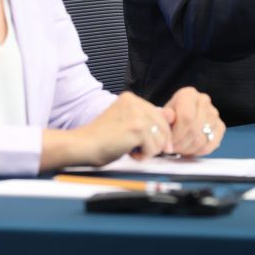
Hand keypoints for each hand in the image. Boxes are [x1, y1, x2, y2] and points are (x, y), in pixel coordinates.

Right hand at [42, 92, 172, 169]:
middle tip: (142, 151)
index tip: (155, 144)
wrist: (83, 146)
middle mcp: (134, 102)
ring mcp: (136, 114)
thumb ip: (146, 120)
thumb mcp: (125, 122)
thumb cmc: (101, 138)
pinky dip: (144, 155)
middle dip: (157, 142)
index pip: (159, 115)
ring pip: (161, 138)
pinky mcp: (136, 128)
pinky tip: (130, 153)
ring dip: (149, 150)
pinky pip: (154, 148)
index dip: (159, 133)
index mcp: (130, 98)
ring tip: (133, 151)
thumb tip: (171, 118)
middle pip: (163, 125)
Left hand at [161, 87, 224, 156]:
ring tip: (178, 148)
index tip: (168, 142)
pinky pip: (211, 144)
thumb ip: (163, 116)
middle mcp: (204, 101)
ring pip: (202, 139)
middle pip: (194, 129)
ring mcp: (214, 114)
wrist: (179, 118)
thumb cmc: (170, 117)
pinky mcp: (220, 126)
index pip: (186, 117)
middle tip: (172, 148)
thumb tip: (167, 115)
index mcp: (188, 94)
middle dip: (180, 144)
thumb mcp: (162, 115)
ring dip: (188, 149)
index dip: (176, 134)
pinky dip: (198, 151)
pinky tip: (189, 149)